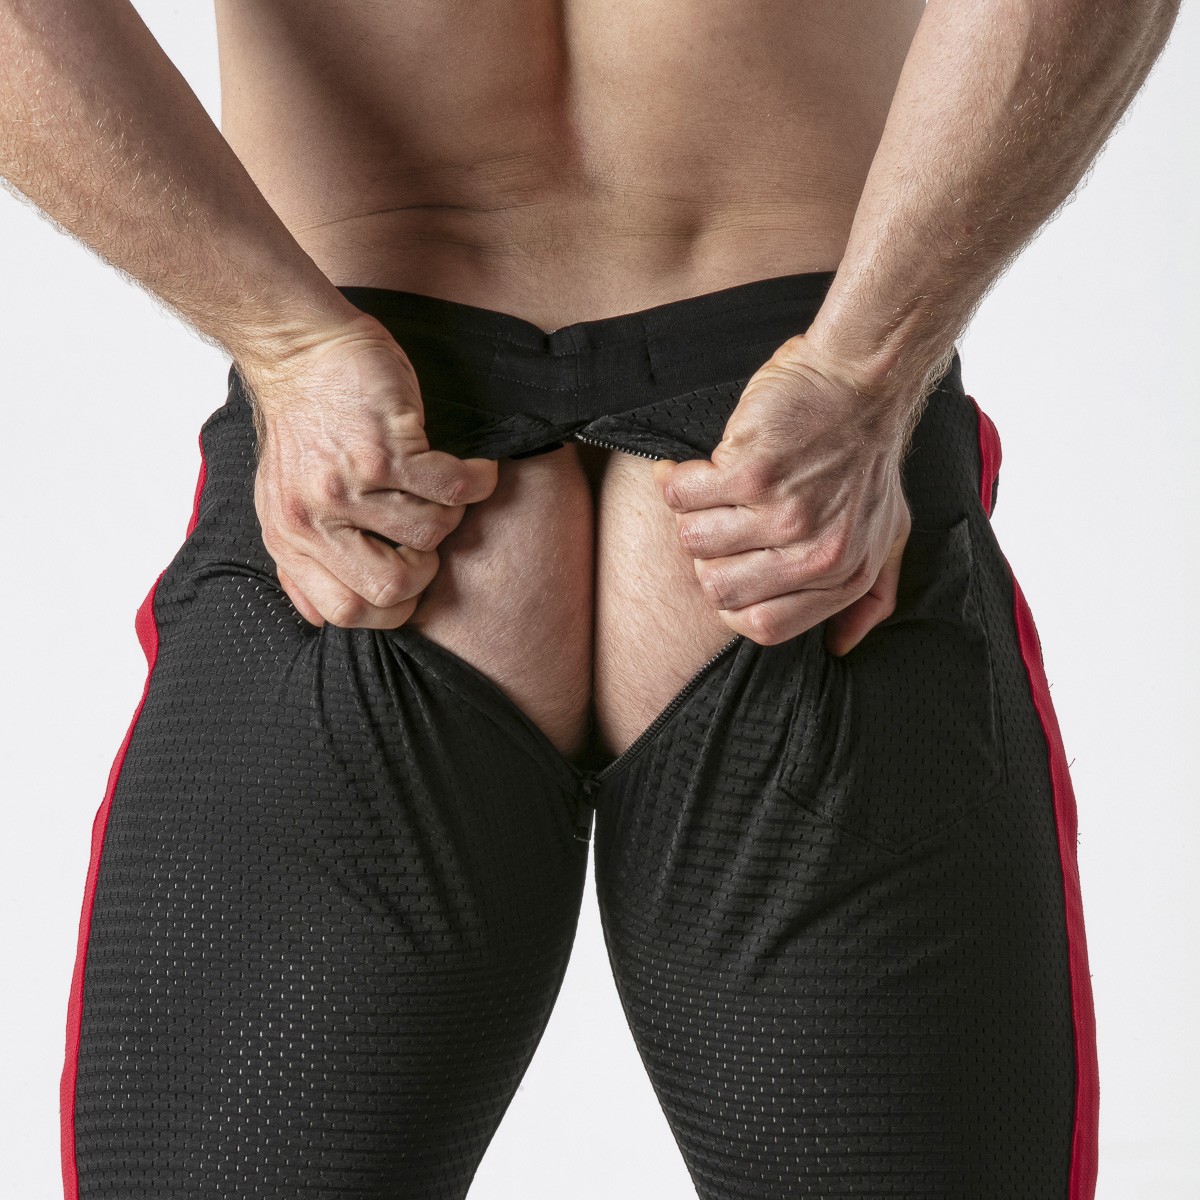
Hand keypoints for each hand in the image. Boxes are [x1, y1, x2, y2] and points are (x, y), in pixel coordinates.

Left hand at [240, 315, 498, 627]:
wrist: (298, 349)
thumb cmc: (304, 425)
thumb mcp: (284, 501)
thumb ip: (307, 556)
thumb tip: (323, 614)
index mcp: (290, 540)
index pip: (346, 613)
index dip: (391, 607)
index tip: (410, 574)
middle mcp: (313, 519)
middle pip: (392, 589)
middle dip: (426, 570)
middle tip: (428, 535)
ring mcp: (347, 485)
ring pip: (431, 534)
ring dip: (452, 512)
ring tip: (443, 486)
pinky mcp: (383, 449)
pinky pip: (452, 489)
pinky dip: (476, 479)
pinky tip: (474, 467)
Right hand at [651, 334, 915, 655]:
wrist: (863, 380)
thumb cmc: (869, 457)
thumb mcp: (889, 534)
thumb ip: (871, 594)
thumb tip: (842, 646)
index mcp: (845, 576)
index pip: (761, 627)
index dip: (731, 603)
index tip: (728, 568)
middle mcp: (817, 554)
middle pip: (719, 591)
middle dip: (705, 558)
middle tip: (717, 521)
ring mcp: (784, 514)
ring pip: (694, 542)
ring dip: (689, 515)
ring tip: (706, 489)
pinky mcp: (753, 473)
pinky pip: (683, 497)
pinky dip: (675, 481)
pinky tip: (687, 469)